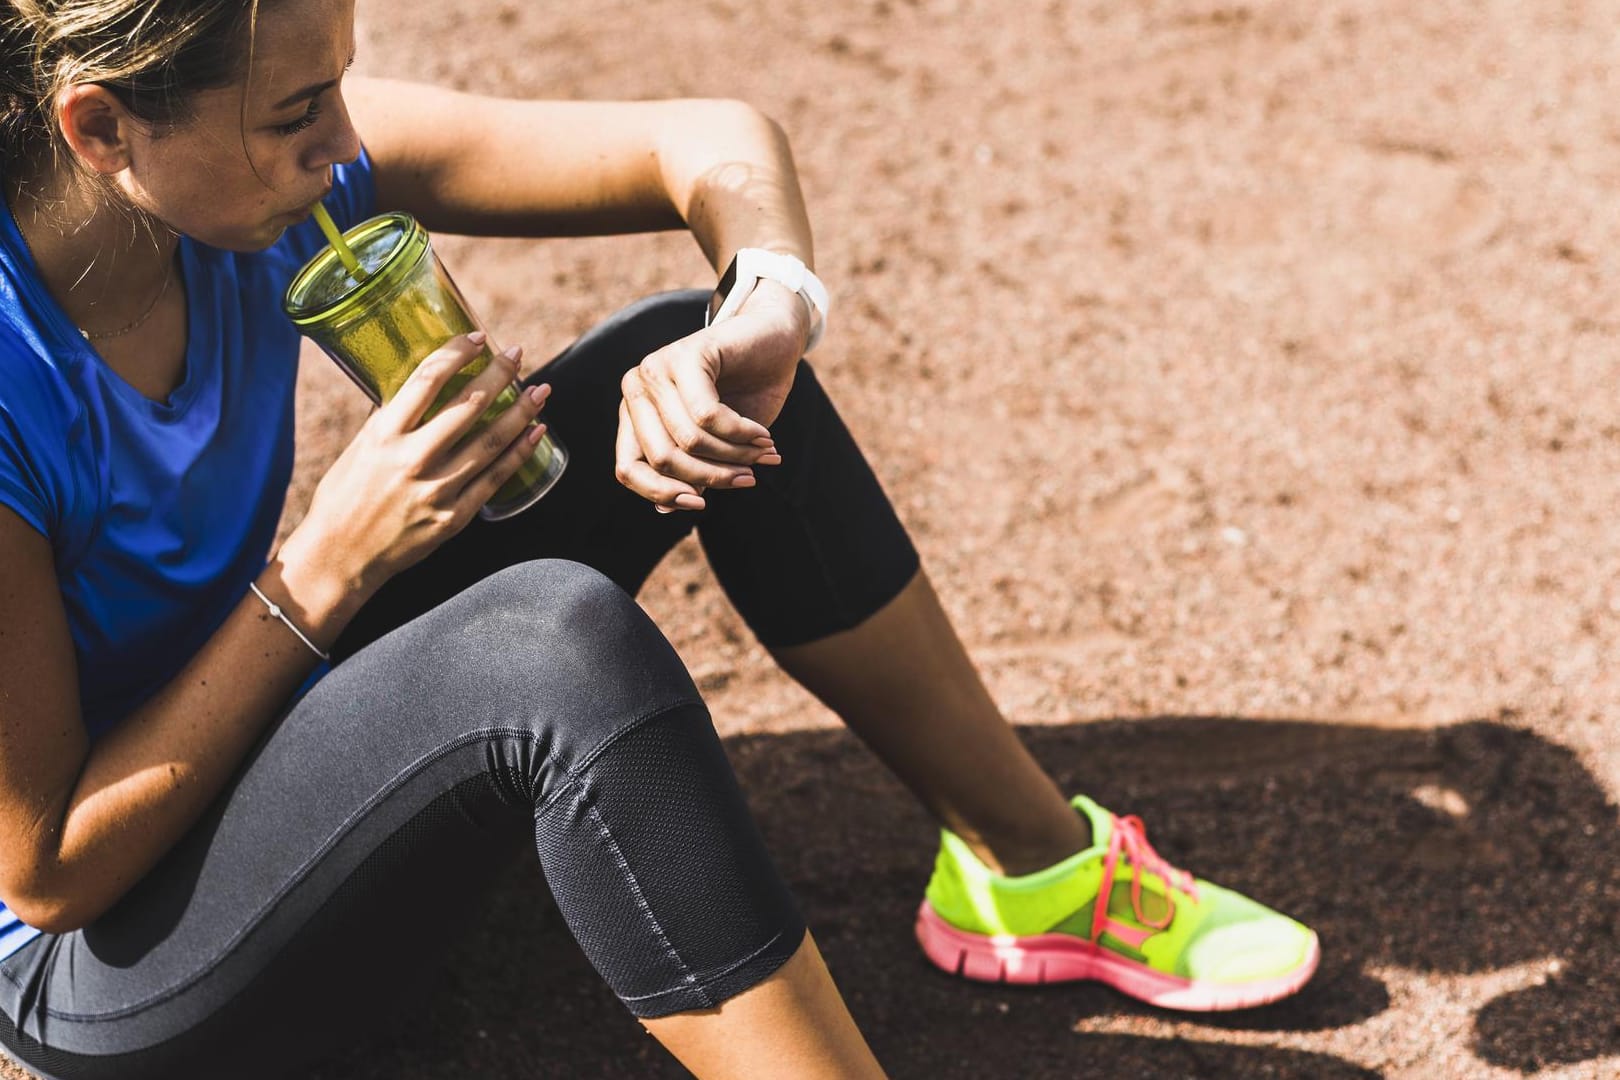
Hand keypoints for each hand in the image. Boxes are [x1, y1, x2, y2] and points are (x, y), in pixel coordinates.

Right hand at [285, 332, 550, 598]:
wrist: (340, 558)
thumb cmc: (343, 499)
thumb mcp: (358, 449)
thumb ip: (388, 418)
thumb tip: (415, 387)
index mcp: (383, 435)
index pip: (427, 380)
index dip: (457, 353)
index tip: (477, 337)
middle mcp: (412, 459)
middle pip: (468, 406)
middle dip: (499, 374)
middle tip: (517, 354)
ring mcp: (436, 490)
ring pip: (491, 441)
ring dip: (522, 412)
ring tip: (540, 391)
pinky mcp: (453, 518)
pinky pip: (495, 479)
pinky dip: (520, 452)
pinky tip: (537, 432)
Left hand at [615, 280, 809, 511]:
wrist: (774, 340)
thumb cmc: (744, 393)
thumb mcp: (716, 443)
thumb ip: (690, 471)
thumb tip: (664, 509)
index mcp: (635, 413)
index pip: (628, 469)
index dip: (663, 493)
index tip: (701, 505)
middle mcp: (637, 388)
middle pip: (662, 458)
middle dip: (711, 476)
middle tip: (749, 479)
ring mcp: (658, 368)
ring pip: (690, 440)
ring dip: (735, 456)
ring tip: (764, 454)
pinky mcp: (687, 354)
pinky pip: (709, 416)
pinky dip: (742, 434)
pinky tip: (763, 436)